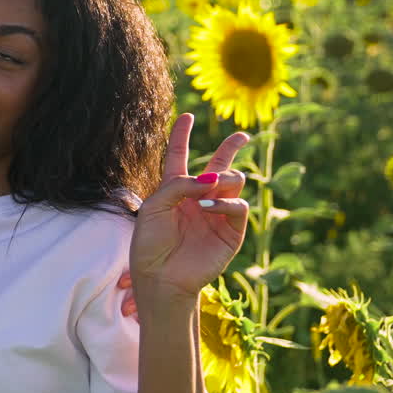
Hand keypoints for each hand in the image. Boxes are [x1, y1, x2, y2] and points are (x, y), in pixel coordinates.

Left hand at [129, 113, 249, 301]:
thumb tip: (212, 178)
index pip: (179, 156)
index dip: (182, 135)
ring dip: (224, 179)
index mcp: (174, 190)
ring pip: (233, 182)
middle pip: (218, 166)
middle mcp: (198, 199)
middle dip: (231, 148)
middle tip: (242, 136)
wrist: (160, 276)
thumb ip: (179, 185)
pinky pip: (238, 208)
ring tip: (210, 186)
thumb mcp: (155, 206)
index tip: (187, 116)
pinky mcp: (231, 232)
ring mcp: (216, 214)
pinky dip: (225, 202)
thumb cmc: (150, 243)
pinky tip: (208, 205)